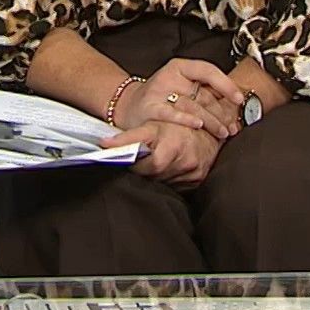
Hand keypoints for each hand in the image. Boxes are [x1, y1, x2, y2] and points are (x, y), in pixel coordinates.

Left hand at [102, 119, 221, 187]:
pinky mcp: (199, 179)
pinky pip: (177, 185)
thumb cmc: (173, 124)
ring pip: (165, 182)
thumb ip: (127, 137)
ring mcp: (194, 171)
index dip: (138, 165)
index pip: (149, 166)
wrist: (205, 125)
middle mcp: (186, 160)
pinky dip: (170, 178)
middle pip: (156, 176)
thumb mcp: (150, 126)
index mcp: (173, 145)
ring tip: (158, 160)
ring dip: (158, 175)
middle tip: (144, 159)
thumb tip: (104, 144)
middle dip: (147, 170)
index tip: (132, 160)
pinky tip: (169, 167)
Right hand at [115, 59, 243, 140]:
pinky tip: (197, 126)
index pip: (207, 70)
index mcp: (179, 67)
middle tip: (232, 127)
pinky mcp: (150, 108)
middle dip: (221, 113)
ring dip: (210, 122)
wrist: (127, 107)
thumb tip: (235, 105)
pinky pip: (171, 114)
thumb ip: (204, 91)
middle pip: (203, 94)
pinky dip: (186, 119)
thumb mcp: (181, 87)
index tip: (239, 99)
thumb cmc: (161, 98)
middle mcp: (169, 77)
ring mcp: (158, 92)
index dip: (226, 84)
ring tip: (222, 133)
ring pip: (192, 105)